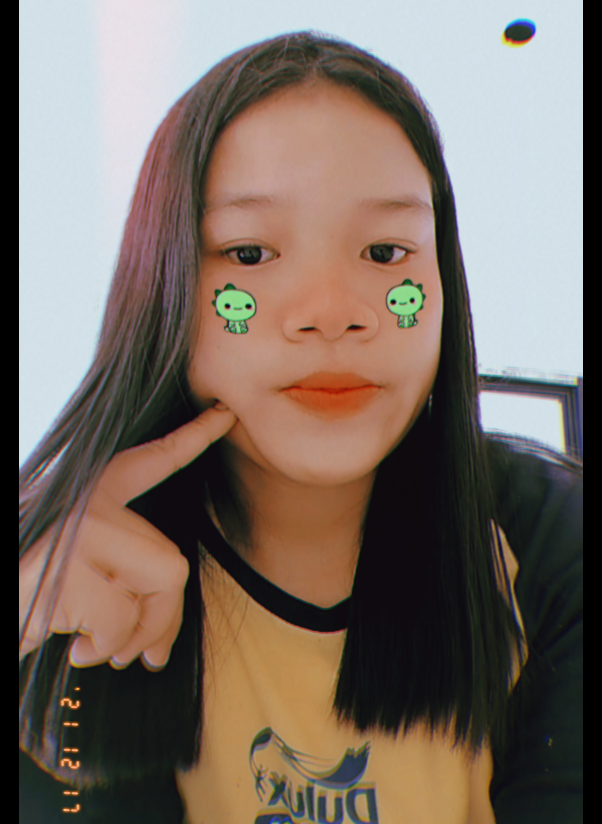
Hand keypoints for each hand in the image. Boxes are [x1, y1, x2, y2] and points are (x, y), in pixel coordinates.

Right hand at [19, 403, 236, 669]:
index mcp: (90, 492)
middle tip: (144, 654)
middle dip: (164, 619)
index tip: (225, 413)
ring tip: (91, 646)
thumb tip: (157, 653)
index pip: (155, 460)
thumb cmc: (26, 592)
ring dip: (131, 637)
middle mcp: (87, 501)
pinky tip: (72, 646)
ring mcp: (79, 529)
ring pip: (160, 585)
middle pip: (172, 561)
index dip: (194, 437)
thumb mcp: (78, 578)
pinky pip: (119, 620)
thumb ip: (125, 589)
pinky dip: (103, 648)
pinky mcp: (68, 563)